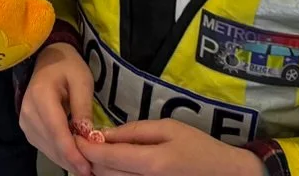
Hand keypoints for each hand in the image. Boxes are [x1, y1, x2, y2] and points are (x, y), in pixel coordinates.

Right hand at [21, 43, 99, 174]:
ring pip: (46, 149)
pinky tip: (72, 157)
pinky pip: (43, 145)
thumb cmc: (68, 66)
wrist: (48, 58)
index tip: (87, 168)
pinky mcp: (27, 126)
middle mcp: (28, 111)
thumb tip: (87, 136)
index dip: (72, 153)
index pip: (57, 132)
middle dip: (71, 160)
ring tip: (85, 167)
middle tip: (92, 171)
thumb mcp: (82, 81)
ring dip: (65, 160)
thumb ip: (83, 108)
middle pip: (51, 144)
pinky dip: (58, 154)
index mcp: (41, 96)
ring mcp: (24, 120)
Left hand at [91, 120, 263, 174]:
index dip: (85, 145)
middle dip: (89, 156)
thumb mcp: (169, 128)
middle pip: (101, 172)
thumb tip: (104, 133)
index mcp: (149, 163)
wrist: (222, 174)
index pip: (105, 156)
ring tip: (98, 151)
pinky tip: (115, 165)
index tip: (75, 133)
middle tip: (85, 139)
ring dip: (99, 168)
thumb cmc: (198, 147)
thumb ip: (134, 131)